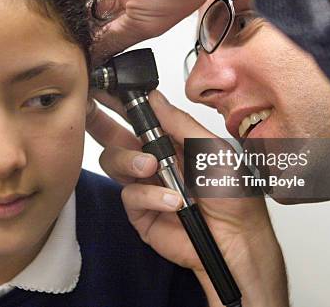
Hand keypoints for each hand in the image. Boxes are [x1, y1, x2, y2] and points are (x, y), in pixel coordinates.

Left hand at [66, 0, 219, 61]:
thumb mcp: (144, 26)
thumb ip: (115, 39)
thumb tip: (97, 56)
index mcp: (144, 9)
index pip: (112, 26)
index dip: (95, 35)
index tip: (77, 46)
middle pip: (97, 5)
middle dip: (81, 16)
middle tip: (61, 27)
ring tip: (57, 6)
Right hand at [86, 90, 287, 305]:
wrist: (237, 240)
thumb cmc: (232, 196)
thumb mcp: (212, 149)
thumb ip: (181, 125)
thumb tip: (156, 99)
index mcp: (170, 142)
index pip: (139, 117)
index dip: (120, 103)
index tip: (106, 89)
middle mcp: (153, 161)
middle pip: (115, 137)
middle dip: (100, 121)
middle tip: (92, 109)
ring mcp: (144, 186)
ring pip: (114, 162)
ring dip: (128, 159)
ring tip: (152, 167)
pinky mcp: (140, 212)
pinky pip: (129, 195)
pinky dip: (150, 195)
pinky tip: (172, 200)